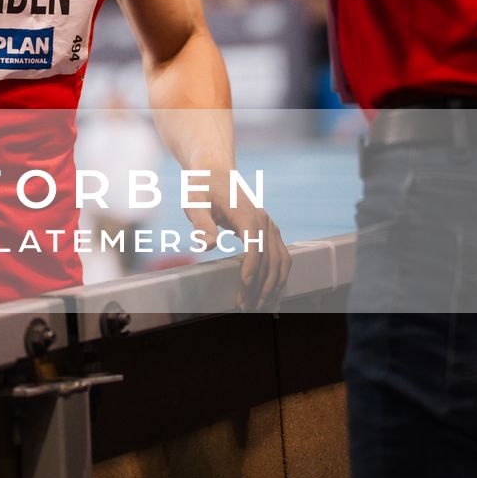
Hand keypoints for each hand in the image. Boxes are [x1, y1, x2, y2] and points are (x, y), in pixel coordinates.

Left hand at [195, 195, 290, 310]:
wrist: (215, 172)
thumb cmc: (203, 188)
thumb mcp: (194, 202)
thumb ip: (201, 224)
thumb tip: (209, 245)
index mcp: (246, 213)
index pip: (255, 244)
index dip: (252, 267)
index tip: (245, 286)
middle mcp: (263, 220)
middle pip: (269, 258)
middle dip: (260, 285)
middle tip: (245, 305)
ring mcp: (269, 225)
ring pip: (280, 260)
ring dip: (272, 285)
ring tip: (258, 304)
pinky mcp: (270, 230)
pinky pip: (282, 256)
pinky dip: (279, 275)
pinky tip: (270, 291)